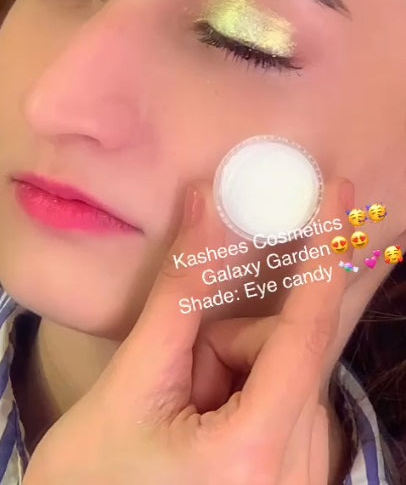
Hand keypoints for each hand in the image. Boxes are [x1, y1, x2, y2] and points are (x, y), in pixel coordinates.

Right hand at [23, 179, 352, 484]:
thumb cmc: (95, 475)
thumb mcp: (133, 378)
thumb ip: (181, 289)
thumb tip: (207, 201)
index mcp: (255, 455)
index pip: (305, 334)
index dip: (324, 255)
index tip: (339, 194)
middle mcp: (297, 478)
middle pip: (287, 357)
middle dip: (230, 347)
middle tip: (173, 387)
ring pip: (289, 377)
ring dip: (237, 374)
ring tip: (183, 419)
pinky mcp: (297, 482)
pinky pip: (291, 403)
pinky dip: (252, 394)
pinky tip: (207, 428)